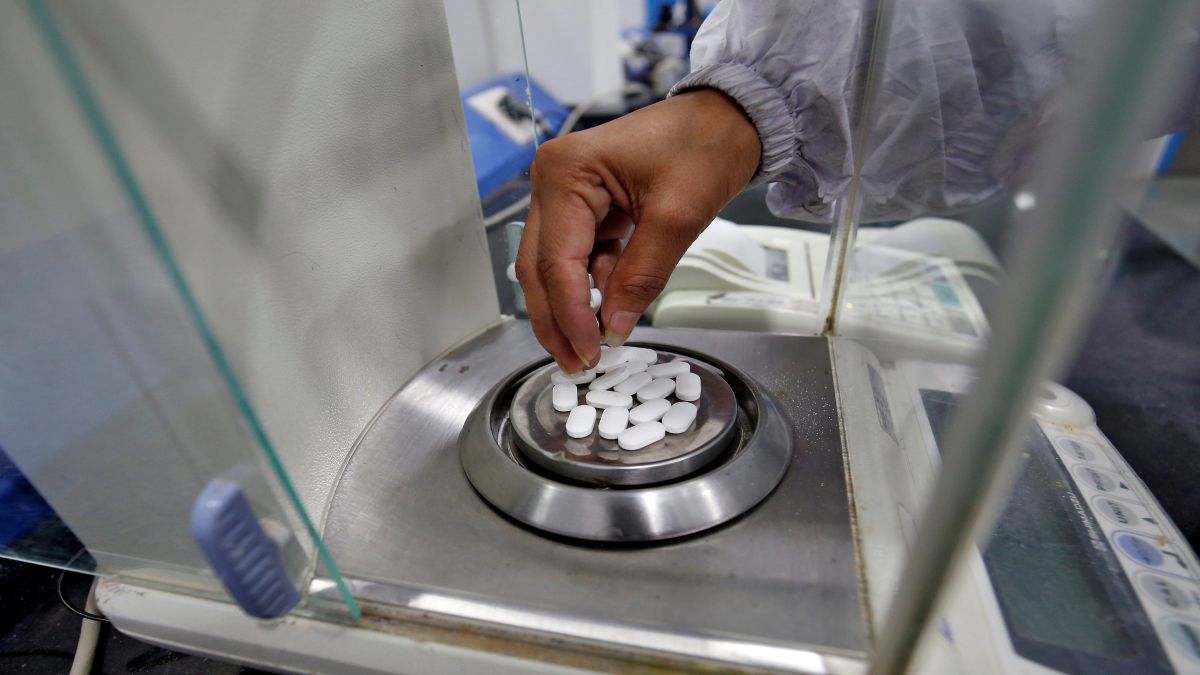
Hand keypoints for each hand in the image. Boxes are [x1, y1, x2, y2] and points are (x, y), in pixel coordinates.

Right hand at [515, 89, 760, 373]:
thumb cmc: (703, 146)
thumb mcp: (677, 216)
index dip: (570, 315)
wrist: (726, 118)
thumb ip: (642, 276)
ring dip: (573, 308)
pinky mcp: (583, 207)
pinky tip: (609, 311)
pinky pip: (577, 258)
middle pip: (540, 269)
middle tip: (579, 365)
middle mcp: (552, 181)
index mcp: (565, 173)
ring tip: (596, 347)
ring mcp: (564, 194)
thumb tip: (613, 328)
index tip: (590, 354)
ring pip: (554, 268)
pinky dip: (592, 288)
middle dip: (558, 321)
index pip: (556, 262)